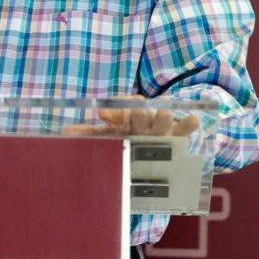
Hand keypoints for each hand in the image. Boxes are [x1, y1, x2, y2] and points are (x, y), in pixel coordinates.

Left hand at [63, 95, 199, 136]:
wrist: (160, 150)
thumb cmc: (130, 143)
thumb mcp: (111, 138)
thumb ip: (91, 136)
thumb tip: (65, 133)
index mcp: (126, 121)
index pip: (118, 111)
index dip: (113, 111)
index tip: (102, 113)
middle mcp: (144, 122)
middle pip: (139, 113)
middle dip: (136, 112)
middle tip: (135, 108)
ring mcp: (161, 129)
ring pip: (161, 119)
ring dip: (161, 117)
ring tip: (162, 113)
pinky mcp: (178, 136)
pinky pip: (185, 129)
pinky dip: (188, 124)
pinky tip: (193, 119)